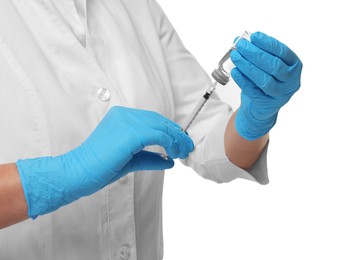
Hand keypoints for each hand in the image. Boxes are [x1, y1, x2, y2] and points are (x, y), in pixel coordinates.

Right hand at [17, 106, 193, 218]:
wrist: (79, 172)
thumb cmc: (101, 167)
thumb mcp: (131, 160)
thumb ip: (150, 157)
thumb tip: (170, 161)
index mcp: (122, 116)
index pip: (153, 119)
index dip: (169, 130)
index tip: (180, 142)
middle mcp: (125, 114)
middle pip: (159, 121)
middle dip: (177, 134)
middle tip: (187, 147)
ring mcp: (127, 121)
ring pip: (162, 127)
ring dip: (177, 140)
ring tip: (183, 152)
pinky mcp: (130, 132)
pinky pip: (159, 135)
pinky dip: (170, 143)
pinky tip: (173, 153)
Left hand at [230, 31, 302, 139]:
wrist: (263, 105)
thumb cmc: (266, 79)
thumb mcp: (266, 64)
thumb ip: (256, 51)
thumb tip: (239, 39)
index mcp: (294, 66)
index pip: (282, 52)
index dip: (267, 43)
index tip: (254, 36)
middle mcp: (291, 81)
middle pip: (273, 65)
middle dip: (255, 53)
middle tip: (240, 45)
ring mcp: (280, 94)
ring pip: (264, 79)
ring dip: (247, 66)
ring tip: (236, 56)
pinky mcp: (267, 103)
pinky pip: (253, 91)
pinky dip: (243, 80)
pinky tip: (235, 71)